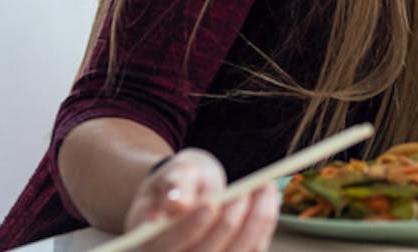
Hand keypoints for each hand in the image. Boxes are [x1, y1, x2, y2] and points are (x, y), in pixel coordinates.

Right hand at [123, 148, 277, 251]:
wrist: (192, 190)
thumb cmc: (180, 181)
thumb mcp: (173, 173)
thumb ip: (173, 184)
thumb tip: (176, 204)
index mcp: (149, 243)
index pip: (168, 245)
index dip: (190, 228)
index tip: (210, 205)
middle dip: (229, 223)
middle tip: (246, 190)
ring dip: (256, 222)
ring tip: (265, 187)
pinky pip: (253, 249)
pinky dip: (264, 224)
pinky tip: (268, 197)